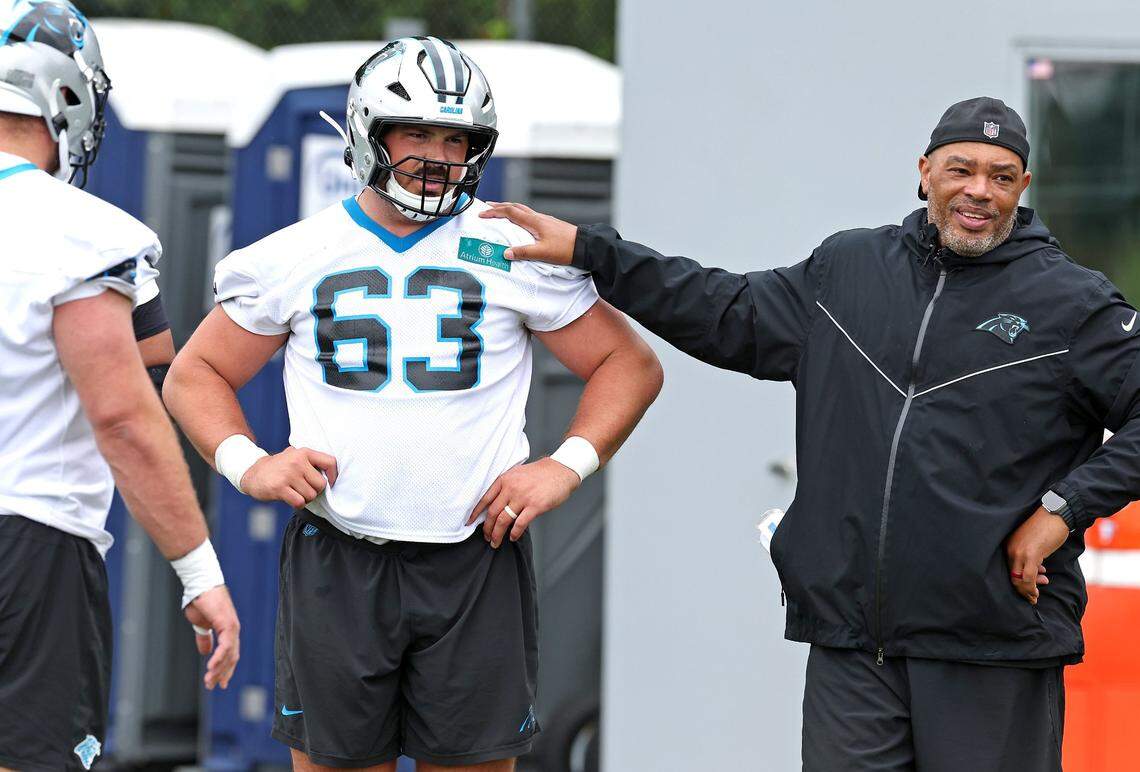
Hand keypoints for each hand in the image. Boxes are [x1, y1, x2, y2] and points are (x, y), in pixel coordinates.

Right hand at [184, 585, 239, 689]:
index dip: (226, 668)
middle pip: (232, 657)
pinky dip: (219, 657)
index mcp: (228, 630)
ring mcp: (232, 626)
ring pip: (229, 654)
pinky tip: (211, 667)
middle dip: (222, 673)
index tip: (220, 682)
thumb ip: (204, 638)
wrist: (200, 585)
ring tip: (209, 681)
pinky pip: (225, 645)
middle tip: (214, 686)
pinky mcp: (227, 623)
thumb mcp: (200, 625)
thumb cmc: (200, 601)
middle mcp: (233, 629)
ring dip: (219, 669)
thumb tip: (205, 652)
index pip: (231, 653)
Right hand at [241, 446, 337, 507]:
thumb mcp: (293, 455)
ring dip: (305, 499)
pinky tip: (290, 499)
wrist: (252, 473)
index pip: (330, 462)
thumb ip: (310, 460)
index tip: (330, 482)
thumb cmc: (278, 467)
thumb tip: (331, 473)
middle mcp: (297, 461)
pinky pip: (300, 502)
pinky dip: (298, 504)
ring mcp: (288, 474)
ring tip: (295, 493)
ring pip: (311, 495)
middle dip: (315, 491)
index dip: (333, 475)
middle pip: (321, 485)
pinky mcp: (279, 488)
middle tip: (304, 490)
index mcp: (304, 452)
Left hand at [467, 458, 581, 546]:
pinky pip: (520, 523)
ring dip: (498, 534)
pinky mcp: (535, 506)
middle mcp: (511, 488)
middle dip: (487, 528)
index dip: (476, 512)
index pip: (485, 498)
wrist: (561, 470)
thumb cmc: (540, 473)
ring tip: (496, 542)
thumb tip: (496, 506)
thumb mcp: (518, 474)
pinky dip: (514, 533)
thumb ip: (506, 487)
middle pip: (493, 512)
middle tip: (486, 537)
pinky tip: (512, 537)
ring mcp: (523, 497)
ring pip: (504, 520)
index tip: (469, 522)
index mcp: (505, 480)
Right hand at [478, 202, 576, 264]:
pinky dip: (520, 215)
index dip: (494, 212)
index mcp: (534, 222)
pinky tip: (521, 222)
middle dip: (499, 206)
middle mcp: (538, 218)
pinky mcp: (549, 224)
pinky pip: (530, 216)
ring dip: (510, 209)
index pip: (510, 212)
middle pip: (515, 207)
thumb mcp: (542, 253)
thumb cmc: (565, 249)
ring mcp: (544, 220)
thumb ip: (523, 252)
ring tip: (501, 212)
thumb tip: (506, 253)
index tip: (482, 214)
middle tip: (487, 207)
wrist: (585, 245)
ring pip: (523, 210)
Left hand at [1006, 507, 1069, 603]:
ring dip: (1027, 591)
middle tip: (1032, 597)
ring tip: (1036, 595)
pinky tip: (1037, 592)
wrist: (1056, 513)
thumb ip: (1030, 556)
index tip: (1028, 591)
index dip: (1017, 584)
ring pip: (1018, 579)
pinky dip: (1031, 588)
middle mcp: (1010, 549)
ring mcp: (1019, 552)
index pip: (1008, 570)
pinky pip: (1028, 577)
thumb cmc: (1047, 527)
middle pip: (1011, 577)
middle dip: (1022, 590)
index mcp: (1009, 546)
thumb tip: (1037, 572)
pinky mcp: (1031, 554)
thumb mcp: (1033, 542)